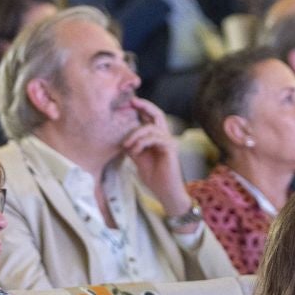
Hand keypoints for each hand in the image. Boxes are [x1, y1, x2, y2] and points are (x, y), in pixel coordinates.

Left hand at [121, 98, 191, 215]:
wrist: (165, 192)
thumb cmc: (154, 178)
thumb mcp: (139, 159)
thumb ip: (134, 147)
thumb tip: (124, 138)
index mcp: (158, 138)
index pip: (152, 119)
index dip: (143, 109)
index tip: (130, 103)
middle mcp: (166, 137)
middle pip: (158, 114)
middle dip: (145, 106)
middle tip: (132, 102)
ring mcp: (169, 142)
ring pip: (151, 128)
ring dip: (135, 135)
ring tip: (127, 146)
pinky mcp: (170, 149)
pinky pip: (155, 138)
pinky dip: (141, 143)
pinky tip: (135, 152)